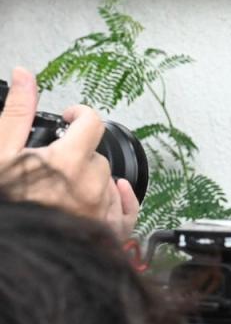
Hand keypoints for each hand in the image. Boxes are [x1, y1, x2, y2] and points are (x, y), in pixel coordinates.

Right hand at [0, 67, 137, 237]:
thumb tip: (26, 76)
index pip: (92, 123)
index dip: (80, 115)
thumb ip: (17, 111)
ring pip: (109, 183)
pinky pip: (126, 212)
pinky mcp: (107, 234)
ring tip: (65, 185)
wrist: (10, 247)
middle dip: (78, 154)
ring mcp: (101, 212)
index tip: (71, 117)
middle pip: (97, 156)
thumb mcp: (1, 150)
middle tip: (54, 162)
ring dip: (92, 179)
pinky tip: (116, 192)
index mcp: (68, 162)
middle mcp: (91, 187)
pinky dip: (121, 201)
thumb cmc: (6, 201)